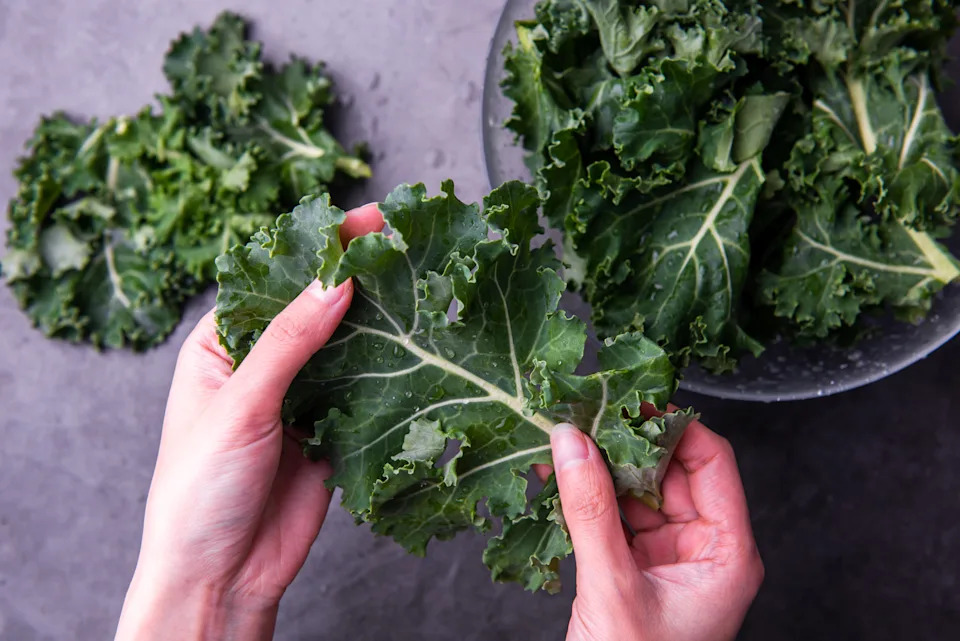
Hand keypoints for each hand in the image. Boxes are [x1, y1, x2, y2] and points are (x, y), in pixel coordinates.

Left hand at [115, 205, 383, 640]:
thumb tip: (335, 282)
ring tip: (418, 282)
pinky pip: (363, 389)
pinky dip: (388, 370)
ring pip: (344, 345)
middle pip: (314, 306)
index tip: (365, 219)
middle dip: (356, 275)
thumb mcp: (240, 406)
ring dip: (377, 319)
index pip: (275, 279)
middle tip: (403, 240)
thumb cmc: (198, 491)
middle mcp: (261, 365)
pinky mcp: (330, 429)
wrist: (221, 577)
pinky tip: (415, 346)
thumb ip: (290, 343)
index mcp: (221, 345)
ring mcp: (299, 397)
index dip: (319, 245)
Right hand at [551, 411, 762, 640]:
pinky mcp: (633, 566)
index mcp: (727, 553)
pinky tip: (556, 476)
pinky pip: (612, 516)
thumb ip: (590, 509)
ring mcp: (667, 557)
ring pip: (636, 490)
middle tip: (584, 414)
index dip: (672, 424)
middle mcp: (703, 548)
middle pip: (670, 470)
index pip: (712, 462)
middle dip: (624, 442)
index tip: (630, 400)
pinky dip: (586, 496)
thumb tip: (571, 442)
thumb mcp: (612, 585)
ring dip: (599, 466)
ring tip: (561, 439)